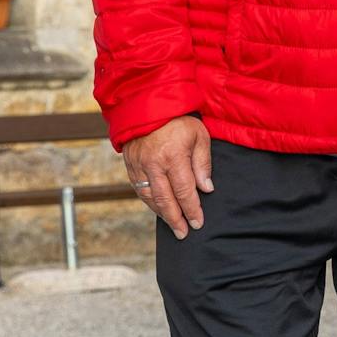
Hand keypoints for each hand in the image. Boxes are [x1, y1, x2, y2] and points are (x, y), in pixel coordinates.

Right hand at [122, 116, 212, 238]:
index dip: (191, 209)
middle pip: (165, 200)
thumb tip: (206, 188)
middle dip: (175, 219)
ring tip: (173, 224)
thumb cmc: (179, 119)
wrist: (148, 103)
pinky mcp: (130, 164)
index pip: (184, 191)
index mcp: (173, 156)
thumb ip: (202, 163)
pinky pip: (138, 189)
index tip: (198, 223)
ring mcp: (139, 165)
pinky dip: (149, 201)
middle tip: (184, 233)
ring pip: (149, 197)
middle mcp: (153, 164)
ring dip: (161, 213)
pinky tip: (158, 208)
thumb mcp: (199, 135)